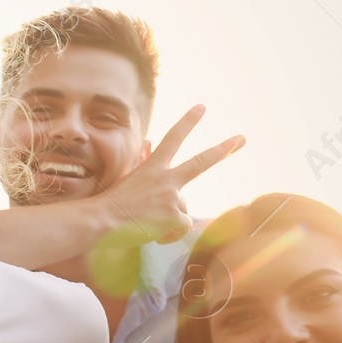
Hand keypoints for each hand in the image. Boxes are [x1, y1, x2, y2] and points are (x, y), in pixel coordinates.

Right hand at [100, 105, 244, 244]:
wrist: (99, 221)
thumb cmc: (107, 205)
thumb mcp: (126, 179)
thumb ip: (143, 163)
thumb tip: (148, 143)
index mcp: (152, 168)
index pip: (173, 138)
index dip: (188, 122)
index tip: (201, 108)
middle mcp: (166, 178)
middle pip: (201, 162)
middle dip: (223, 149)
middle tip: (242, 138)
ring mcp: (171, 196)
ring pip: (183, 211)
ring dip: (168, 221)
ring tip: (145, 225)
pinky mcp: (174, 215)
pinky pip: (182, 227)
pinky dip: (169, 234)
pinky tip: (151, 234)